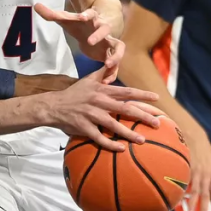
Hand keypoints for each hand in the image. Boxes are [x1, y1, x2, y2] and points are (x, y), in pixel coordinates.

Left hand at [34, 4, 122, 81]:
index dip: (87, 14)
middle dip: (99, 34)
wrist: (93, 30)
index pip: (91, 13)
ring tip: (109, 65)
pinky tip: (106, 81)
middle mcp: (103, 29)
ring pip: (119, 47)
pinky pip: (116, 63)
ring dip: (116, 56)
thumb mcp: (66, 19)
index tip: (82, 16)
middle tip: (91, 41)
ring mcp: (109, 42)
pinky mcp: (111, 54)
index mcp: (92, 18)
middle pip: (106, 29)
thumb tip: (36, 6)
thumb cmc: (79, 24)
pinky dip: (113, 72)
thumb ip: (51, 14)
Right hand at [41, 67, 160, 151]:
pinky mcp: (84, 127)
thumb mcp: (88, 80)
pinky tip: (121, 148)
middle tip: (157, 123)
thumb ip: (103, 73)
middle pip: (125, 109)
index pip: (126, 92)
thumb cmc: (73, 94)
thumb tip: (113, 62)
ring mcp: (91, 115)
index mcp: (102, 91)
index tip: (156, 98)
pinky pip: (99, 137)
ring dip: (129, 133)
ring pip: (114, 125)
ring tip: (142, 139)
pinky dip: (110, 144)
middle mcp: (99, 102)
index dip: (142, 95)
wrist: (53, 106)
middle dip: (143, 116)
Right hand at [183, 126, 210, 210]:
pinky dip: (183, 191)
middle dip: (205, 208)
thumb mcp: (209, 160)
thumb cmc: (200, 146)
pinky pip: (185, 182)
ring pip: (196, 191)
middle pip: (207, 194)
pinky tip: (180, 199)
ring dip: (193, 204)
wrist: (192, 132)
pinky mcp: (187, 167)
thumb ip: (208, 173)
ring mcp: (197, 171)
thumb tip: (203, 187)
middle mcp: (208, 173)